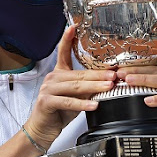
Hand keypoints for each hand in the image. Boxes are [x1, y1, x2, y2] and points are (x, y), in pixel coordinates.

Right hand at [25, 25, 116, 146]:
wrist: (41, 129)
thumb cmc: (58, 113)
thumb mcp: (74, 97)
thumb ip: (86, 89)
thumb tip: (108, 83)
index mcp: (58, 73)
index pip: (63, 52)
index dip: (68, 38)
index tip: (75, 26)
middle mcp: (52, 78)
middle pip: (78, 74)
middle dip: (98, 74)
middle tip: (114, 75)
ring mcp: (48, 89)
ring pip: (75, 86)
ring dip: (94, 87)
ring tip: (109, 87)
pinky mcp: (46, 102)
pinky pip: (68, 101)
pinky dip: (82, 104)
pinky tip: (94, 105)